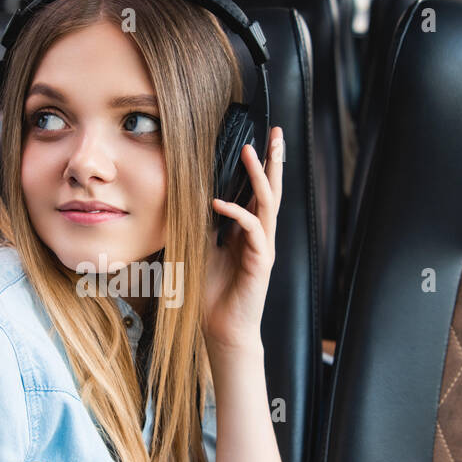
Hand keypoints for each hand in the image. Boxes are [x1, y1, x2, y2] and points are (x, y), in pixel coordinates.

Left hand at [203, 126, 282, 353]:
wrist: (220, 329)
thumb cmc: (210, 293)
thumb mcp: (199, 249)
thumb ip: (199, 225)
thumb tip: (186, 197)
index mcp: (247, 231)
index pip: (256, 191)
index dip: (258, 165)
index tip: (257, 138)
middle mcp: (259, 236)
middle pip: (272, 190)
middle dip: (274, 160)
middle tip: (275, 132)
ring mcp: (262, 248)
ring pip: (268, 203)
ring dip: (260, 176)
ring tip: (253, 152)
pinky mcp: (260, 262)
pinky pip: (253, 230)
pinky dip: (237, 214)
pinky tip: (219, 204)